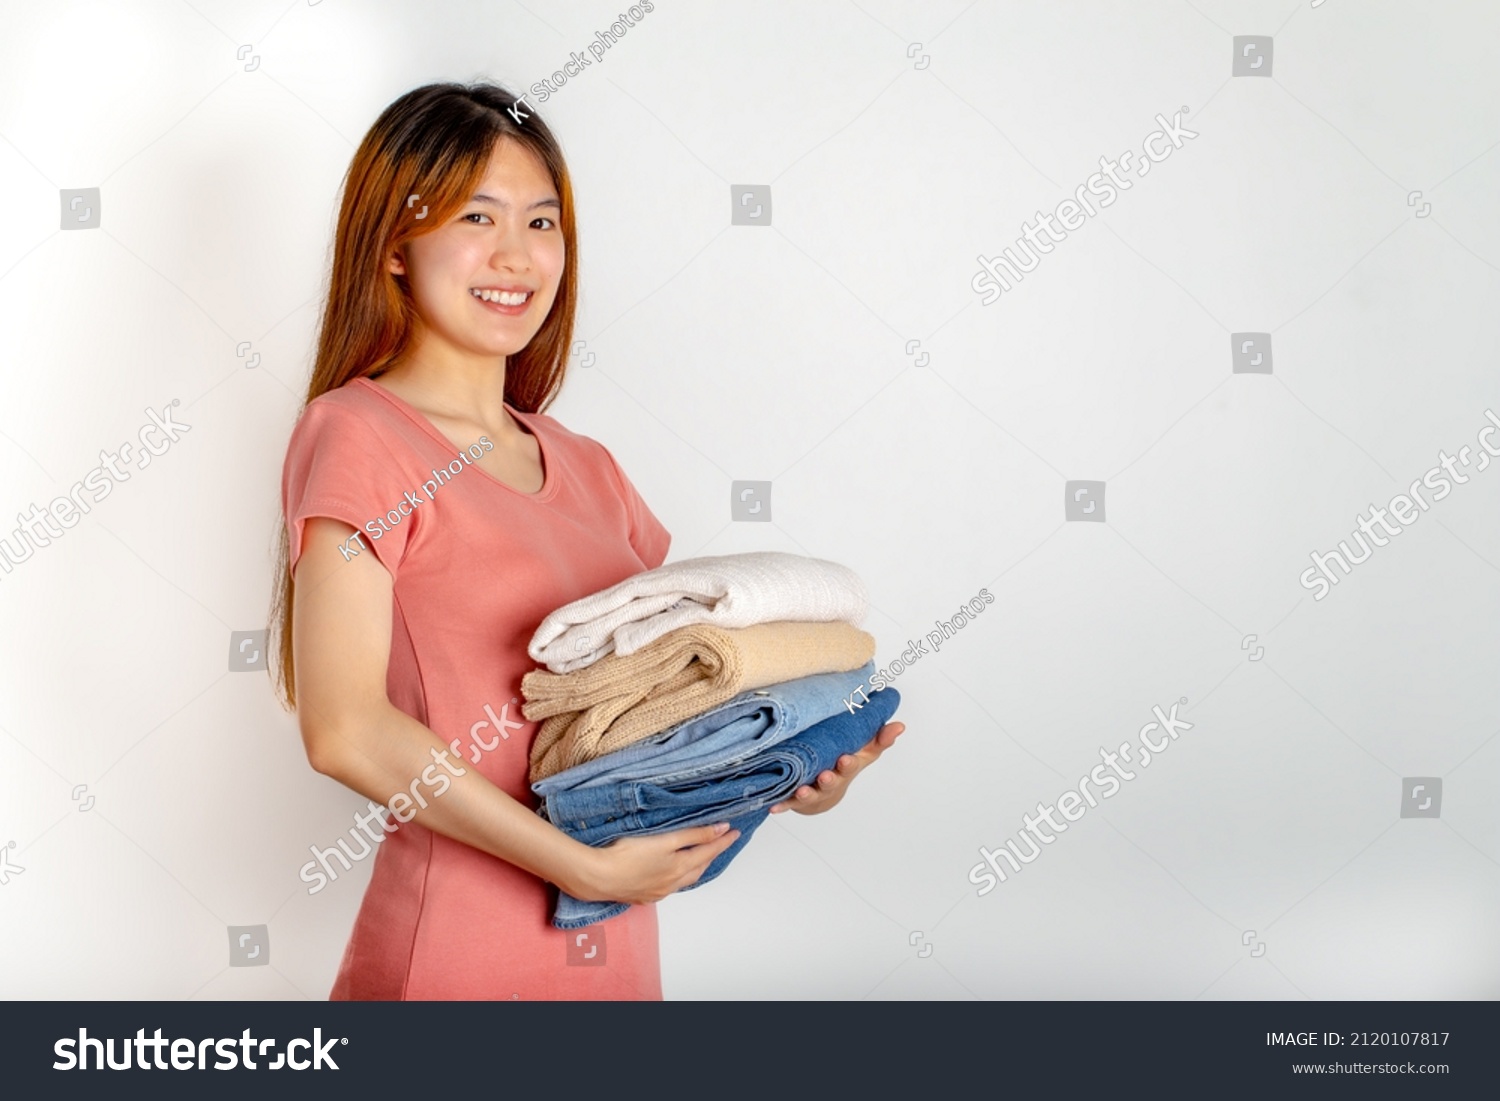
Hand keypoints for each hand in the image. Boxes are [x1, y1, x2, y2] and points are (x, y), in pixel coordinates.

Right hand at [565, 822, 740, 904]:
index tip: (734, 831)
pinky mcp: (641, 897)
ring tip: (699, 857)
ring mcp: (656, 892)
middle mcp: (671, 884)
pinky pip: (666, 888)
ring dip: (694, 868)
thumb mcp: (664, 840)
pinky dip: (675, 878)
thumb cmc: (627, 855)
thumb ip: (693, 835)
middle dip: (711, 855)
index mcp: (680, 868)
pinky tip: (669, 874)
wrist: (597, 877)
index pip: (708, 851)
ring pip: (683, 880)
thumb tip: (720, 829)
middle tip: (720, 843)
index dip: (722, 840)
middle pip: (698, 868)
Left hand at [769, 721, 904, 815]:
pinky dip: (782, 804)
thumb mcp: (864, 752)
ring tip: (801, 791)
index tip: (845, 758)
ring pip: (810, 795)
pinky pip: (788, 802)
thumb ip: (880, 739)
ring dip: (806, 794)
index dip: (849, 764)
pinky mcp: (795, 798)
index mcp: (846, 769)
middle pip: (831, 783)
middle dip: (829, 781)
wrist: (825, 790)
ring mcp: (813, 791)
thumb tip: (900, 725)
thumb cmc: (844, 765)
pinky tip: (774, 806)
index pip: (851, 766)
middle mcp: (830, 782)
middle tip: (825, 776)